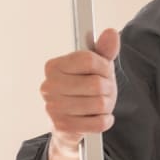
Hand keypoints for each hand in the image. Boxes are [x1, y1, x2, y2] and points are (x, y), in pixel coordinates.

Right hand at [40, 28, 119, 159]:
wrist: (74, 123)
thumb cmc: (86, 89)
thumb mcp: (97, 67)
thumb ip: (104, 50)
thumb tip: (111, 33)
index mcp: (53, 66)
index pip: (89, 59)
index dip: (104, 67)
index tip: (103, 72)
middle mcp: (48, 86)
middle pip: (96, 83)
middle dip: (107, 89)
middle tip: (102, 92)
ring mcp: (53, 107)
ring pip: (99, 103)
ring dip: (107, 106)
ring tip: (98, 104)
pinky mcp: (62, 126)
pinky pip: (99, 122)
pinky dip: (105, 120)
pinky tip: (97, 117)